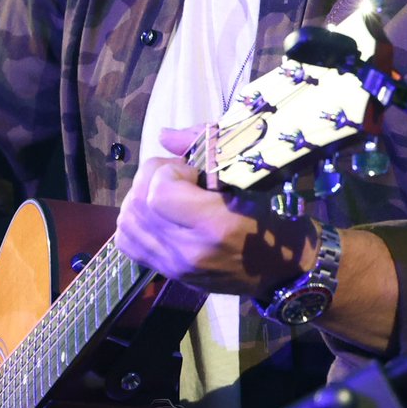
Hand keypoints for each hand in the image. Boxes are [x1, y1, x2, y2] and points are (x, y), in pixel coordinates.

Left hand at [115, 127, 318, 297]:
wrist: (279, 270)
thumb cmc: (271, 220)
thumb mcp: (251, 180)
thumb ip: (209, 151)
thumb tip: (164, 134)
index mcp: (215, 226)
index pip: (160, 193)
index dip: (169, 170)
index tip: (193, 171)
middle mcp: (188, 250)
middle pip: (139, 203)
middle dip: (153, 178)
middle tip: (181, 178)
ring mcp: (174, 266)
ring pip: (127, 221)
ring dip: (141, 197)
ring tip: (169, 194)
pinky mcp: (166, 272)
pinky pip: (127, 240)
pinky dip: (136, 220)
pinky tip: (158, 213)